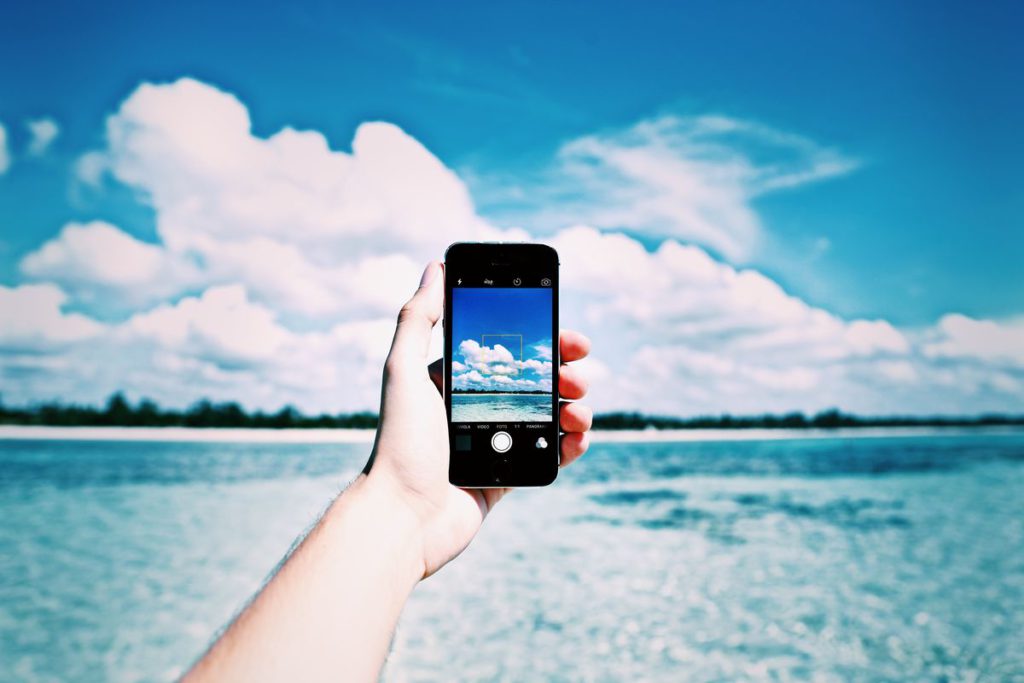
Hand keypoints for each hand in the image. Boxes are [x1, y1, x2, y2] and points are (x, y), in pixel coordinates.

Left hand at [364, 260, 591, 577]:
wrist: (404, 518)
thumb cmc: (400, 443)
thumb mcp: (403, 371)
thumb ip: (418, 319)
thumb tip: (436, 265)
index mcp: (453, 383)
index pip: (506, 351)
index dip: (542, 341)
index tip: (570, 336)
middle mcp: (474, 409)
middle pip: (534, 382)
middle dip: (564, 374)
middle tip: (579, 376)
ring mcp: (493, 445)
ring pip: (547, 417)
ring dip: (574, 409)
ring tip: (580, 413)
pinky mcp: (505, 478)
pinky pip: (547, 456)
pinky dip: (569, 446)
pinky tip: (578, 438)